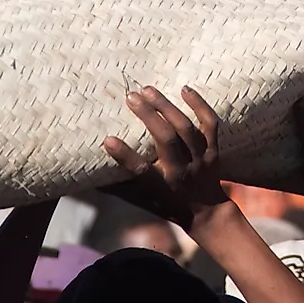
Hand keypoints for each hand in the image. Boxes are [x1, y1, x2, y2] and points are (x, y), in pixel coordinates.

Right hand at [102, 86, 229, 228]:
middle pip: (167, 140)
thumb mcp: (143, 200)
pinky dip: (200, 105)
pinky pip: (209, 124)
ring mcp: (200, 159)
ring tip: (148, 90)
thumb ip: (119, 187)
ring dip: (167, 107)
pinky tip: (184, 89)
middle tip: (130, 97)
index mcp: (162, 185)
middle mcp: (182, 171)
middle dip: (149, 116)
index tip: (107, 140)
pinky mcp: (213, 149)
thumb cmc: (168, 204)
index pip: (142, 171)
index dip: (125, 156)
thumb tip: (89, 178)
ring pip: (186, 129)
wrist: (209, 213)